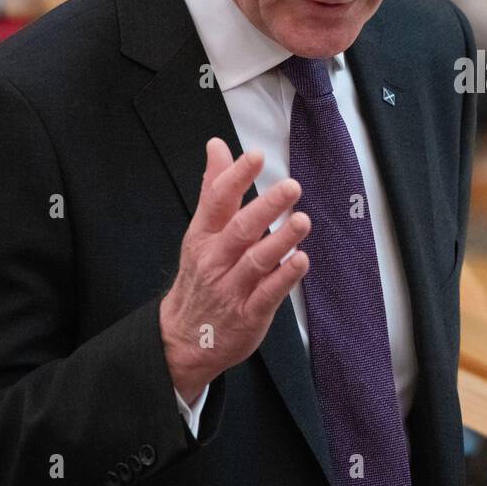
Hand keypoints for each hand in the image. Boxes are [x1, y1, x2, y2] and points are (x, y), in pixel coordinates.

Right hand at [160, 137, 309, 402]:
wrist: (183, 338)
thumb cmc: (201, 275)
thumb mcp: (201, 230)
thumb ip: (214, 188)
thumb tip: (217, 146)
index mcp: (204, 235)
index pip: (218, 200)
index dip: (236, 176)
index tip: (256, 156)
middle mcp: (216, 259)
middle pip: (240, 229)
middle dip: (266, 207)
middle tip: (292, 187)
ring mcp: (232, 287)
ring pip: (256, 260)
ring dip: (281, 240)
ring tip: (303, 221)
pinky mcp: (249, 313)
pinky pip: (268, 294)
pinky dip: (285, 278)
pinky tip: (302, 261)